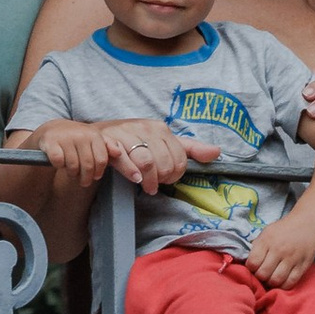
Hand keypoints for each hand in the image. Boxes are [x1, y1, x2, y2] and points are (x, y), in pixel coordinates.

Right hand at [30, 118, 117, 188]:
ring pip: (73, 166)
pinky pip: (58, 162)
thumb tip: (119, 153)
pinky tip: (59, 163)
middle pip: (88, 166)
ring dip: (72, 173)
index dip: (98, 172)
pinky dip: (58, 166)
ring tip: (72, 172)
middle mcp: (81, 134)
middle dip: (86, 178)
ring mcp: (65, 137)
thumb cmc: (78, 139)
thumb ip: (110, 146)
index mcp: (94, 135)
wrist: (54, 129)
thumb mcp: (95, 140)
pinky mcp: (51, 142)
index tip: (95, 176)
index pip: (101, 160)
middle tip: (83, 181)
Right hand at [102, 125, 220, 193]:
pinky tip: (134, 179)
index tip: (166, 178)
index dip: (175, 174)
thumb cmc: (133, 141)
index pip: (179, 158)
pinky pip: (124, 158)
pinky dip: (131, 171)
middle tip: (154, 184)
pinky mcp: (109, 141)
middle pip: (163, 162)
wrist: (98, 136)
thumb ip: (189, 149)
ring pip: (146, 161)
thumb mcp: (162, 142)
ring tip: (145, 185)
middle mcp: (144, 128)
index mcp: (160, 128)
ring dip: (148, 179)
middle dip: (161, 178)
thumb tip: (217, 152)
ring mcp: (126, 134)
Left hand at [243, 216, 314, 287]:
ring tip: (271, 278)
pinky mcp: (303, 265)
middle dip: (260, 277)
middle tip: (263, 274)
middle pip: (263, 274)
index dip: (250, 268)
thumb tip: (248, 262)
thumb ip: (257, 246)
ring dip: (271, 282)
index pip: (252, 263)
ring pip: (276, 280)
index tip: (254, 267)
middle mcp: (279, 250)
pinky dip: (284, 285)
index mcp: (267, 241)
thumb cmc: (283, 229)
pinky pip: (291, 282)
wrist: (307, 222)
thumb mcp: (266, 232)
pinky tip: (282, 280)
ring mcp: (292, 258)